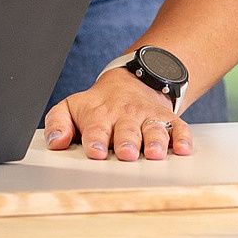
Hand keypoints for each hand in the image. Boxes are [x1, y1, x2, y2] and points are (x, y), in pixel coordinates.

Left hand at [43, 68, 193, 160]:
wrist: (129, 84)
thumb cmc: (97, 105)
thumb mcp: (70, 108)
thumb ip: (57, 124)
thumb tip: (54, 142)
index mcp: (98, 115)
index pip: (96, 128)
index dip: (96, 140)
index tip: (96, 153)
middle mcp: (124, 115)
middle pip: (126, 130)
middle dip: (126, 142)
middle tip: (125, 153)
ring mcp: (147, 117)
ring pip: (154, 129)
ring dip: (155, 141)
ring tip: (154, 154)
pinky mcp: (168, 119)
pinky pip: (179, 127)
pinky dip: (183, 138)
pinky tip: (183, 149)